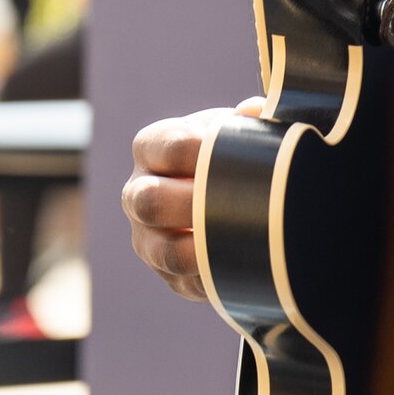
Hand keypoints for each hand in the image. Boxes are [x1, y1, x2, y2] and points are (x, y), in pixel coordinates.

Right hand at [121, 104, 261, 300]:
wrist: (230, 193)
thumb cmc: (232, 152)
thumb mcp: (237, 129)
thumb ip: (248, 120)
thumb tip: (254, 111)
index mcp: (153, 147)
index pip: (163, 147)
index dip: (196, 149)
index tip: (231, 151)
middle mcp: (139, 191)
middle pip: (146, 201)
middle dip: (188, 202)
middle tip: (228, 201)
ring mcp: (148, 237)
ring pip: (161, 250)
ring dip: (198, 249)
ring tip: (233, 242)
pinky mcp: (168, 274)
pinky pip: (184, 282)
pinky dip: (212, 279)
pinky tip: (240, 269)